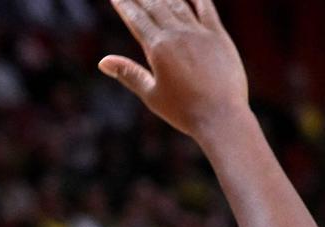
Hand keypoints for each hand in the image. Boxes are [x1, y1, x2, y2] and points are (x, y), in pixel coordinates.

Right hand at [100, 0, 248, 140]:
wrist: (221, 117)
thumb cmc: (184, 111)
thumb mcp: (152, 95)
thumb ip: (129, 74)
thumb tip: (103, 62)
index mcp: (157, 48)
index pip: (136, 19)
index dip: (125, 6)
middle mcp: (177, 35)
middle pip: (154, 6)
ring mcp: (199, 33)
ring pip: (177, 3)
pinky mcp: (219, 36)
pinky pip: (206, 8)